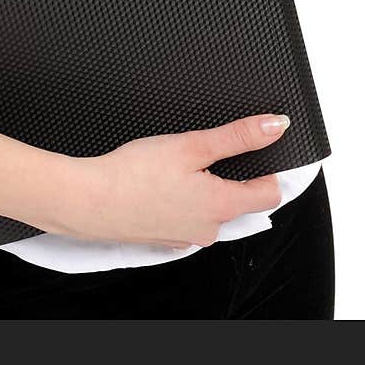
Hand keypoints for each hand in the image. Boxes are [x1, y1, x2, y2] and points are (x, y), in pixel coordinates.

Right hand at [57, 112, 290, 247]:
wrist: (89, 200)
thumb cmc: (134, 173)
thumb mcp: (191, 144)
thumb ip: (237, 136)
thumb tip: (275, 126)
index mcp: (221, 207)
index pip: (269, 194)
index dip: (267, 168)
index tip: (255, 149)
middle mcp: (209, 229)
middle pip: (239, 200)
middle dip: (227, 174)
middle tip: (201, 151)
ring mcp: (186, 237)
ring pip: (210, 208)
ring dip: (202, 187)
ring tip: (174, 166)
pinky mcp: (165, 238)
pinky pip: (186, 216)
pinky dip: (180, 199)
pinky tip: (160, 183)